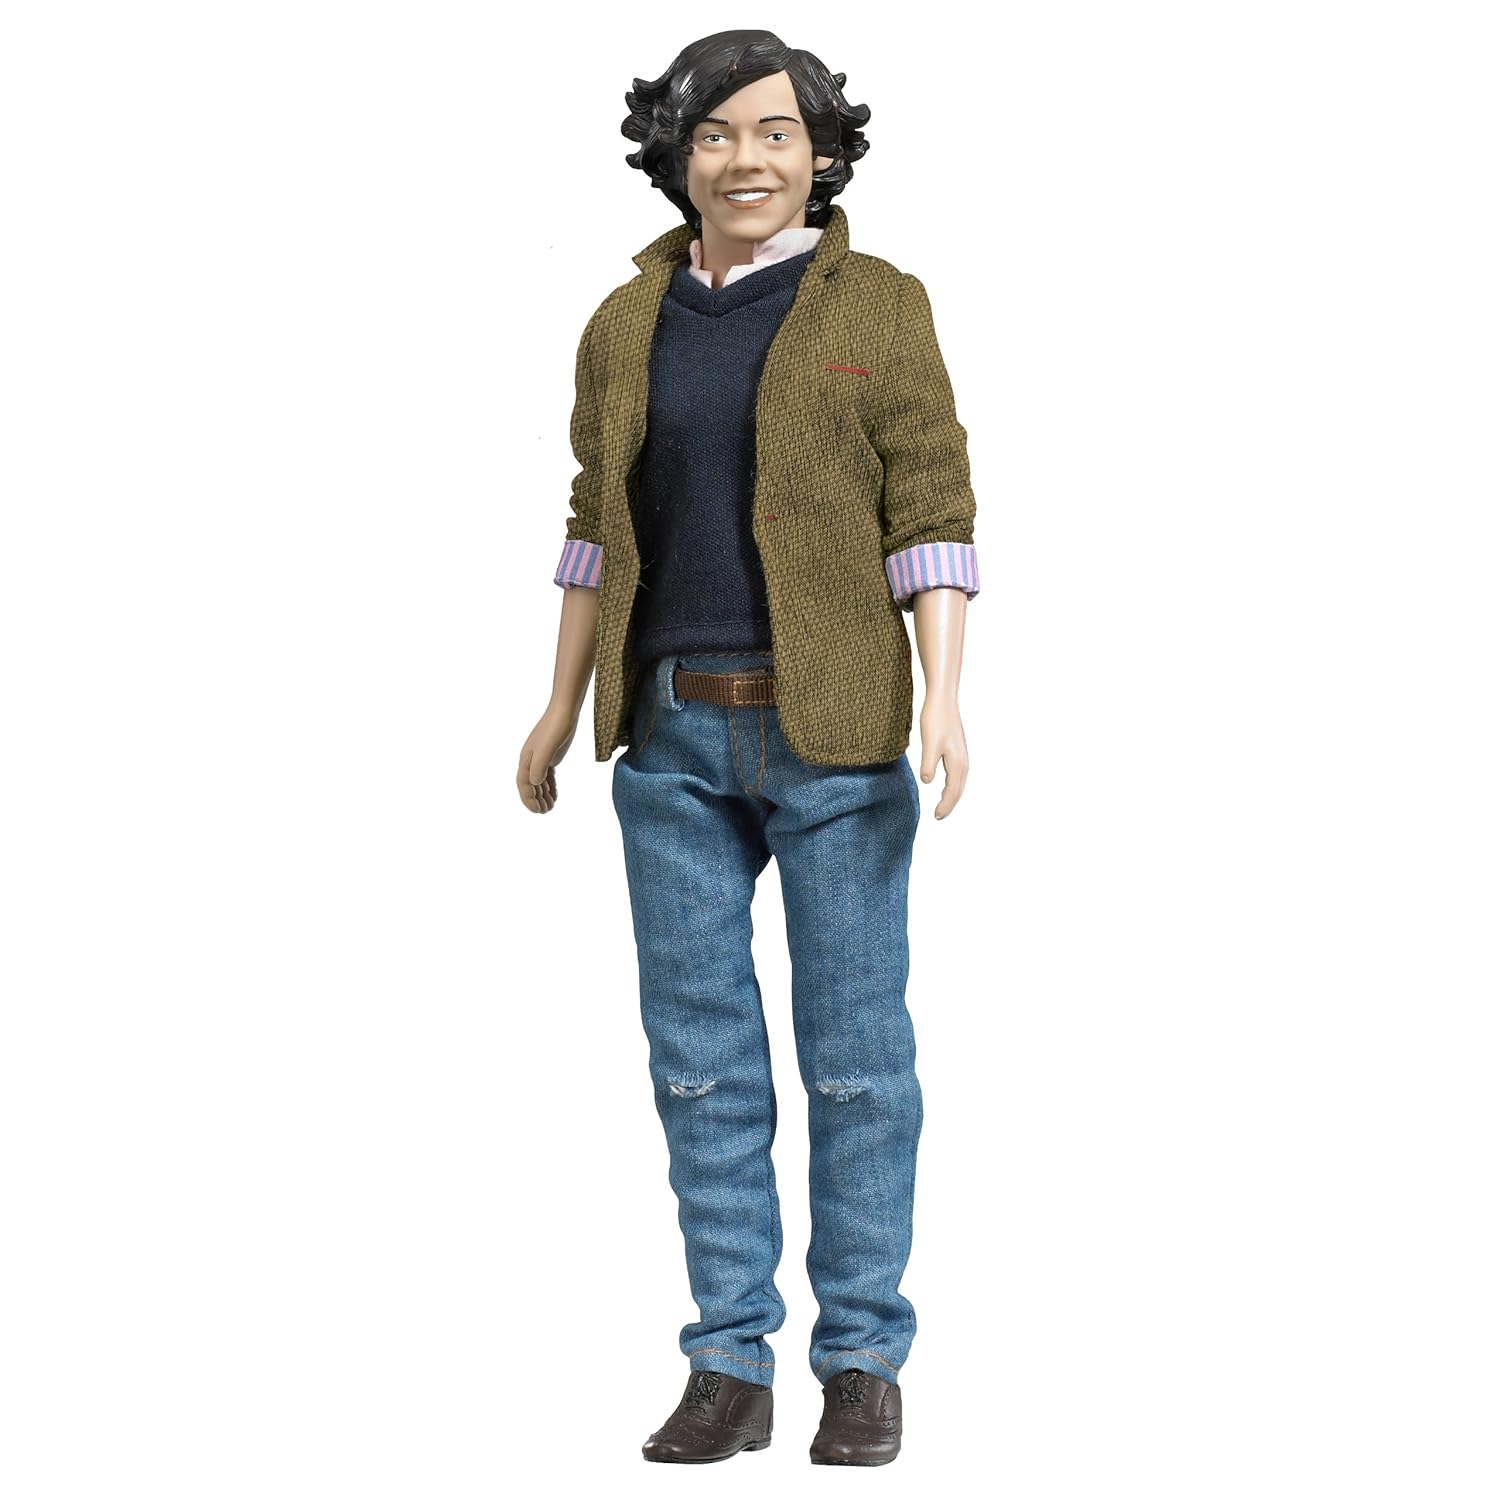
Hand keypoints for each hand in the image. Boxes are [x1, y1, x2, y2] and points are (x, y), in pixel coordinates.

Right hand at [517, 705, 578, 814]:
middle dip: (536, 800)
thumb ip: (540, 766)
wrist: (564, 710)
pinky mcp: (551, 754)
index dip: (529, 799)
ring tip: (551, 807)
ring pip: (539, 781)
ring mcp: (541, 757)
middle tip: (545, 812)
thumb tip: (534, 783)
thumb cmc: (556, 727)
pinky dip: (550, 786)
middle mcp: (531, 759)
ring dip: (543, 795)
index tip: (538, 811)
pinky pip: (547, 775)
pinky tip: (555, 794)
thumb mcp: (548, 748)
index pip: (524, 784)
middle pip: (530, 785)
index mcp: (527, 759)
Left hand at [917, 697, 968, 818]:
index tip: (936, 817)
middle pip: (958, 789)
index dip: (945, 806)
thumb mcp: (929, 744)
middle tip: (939, 816)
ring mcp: (961, 754)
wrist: (943, 699)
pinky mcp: (957, 748)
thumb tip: (927, 781)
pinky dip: (952, 783)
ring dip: (952, 794)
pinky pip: (957, 773)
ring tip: (942, 804)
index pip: (952, 791)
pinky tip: (945, 781)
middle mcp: (963, 761)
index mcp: (957, 763)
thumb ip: (928, 764)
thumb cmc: (935, 719)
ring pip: (959, 781)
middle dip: (950, 804)